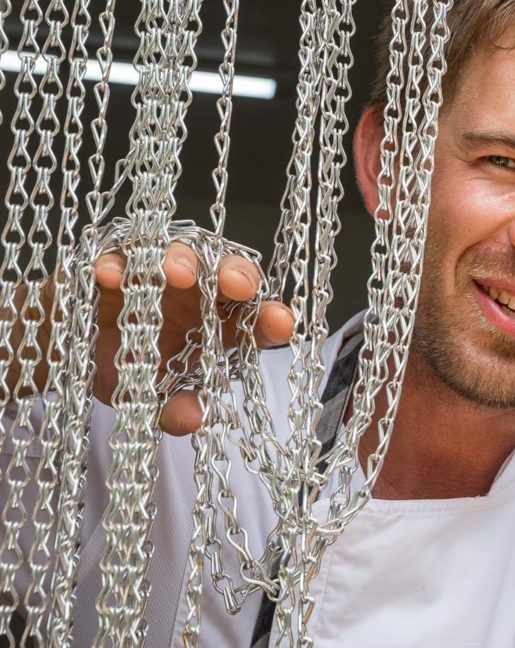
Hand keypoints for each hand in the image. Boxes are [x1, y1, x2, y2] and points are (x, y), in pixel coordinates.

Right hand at [93, 240, 294, 435]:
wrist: (76, 344)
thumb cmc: (127, 364)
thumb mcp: (149, 394)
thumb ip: (173, 408)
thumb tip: (193, 419)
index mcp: (219, 321)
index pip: (255, 315)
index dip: (270, 318)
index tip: (281, 324)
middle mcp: (197, 289)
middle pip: (228, 271)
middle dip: (237, 274)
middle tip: (238, 286)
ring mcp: (159, 267)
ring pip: (180, 251)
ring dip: (181, 259)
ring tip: (179, 274)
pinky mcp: (115, 257)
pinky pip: (118, 253)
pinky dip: (116, 262)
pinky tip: (111, 275)